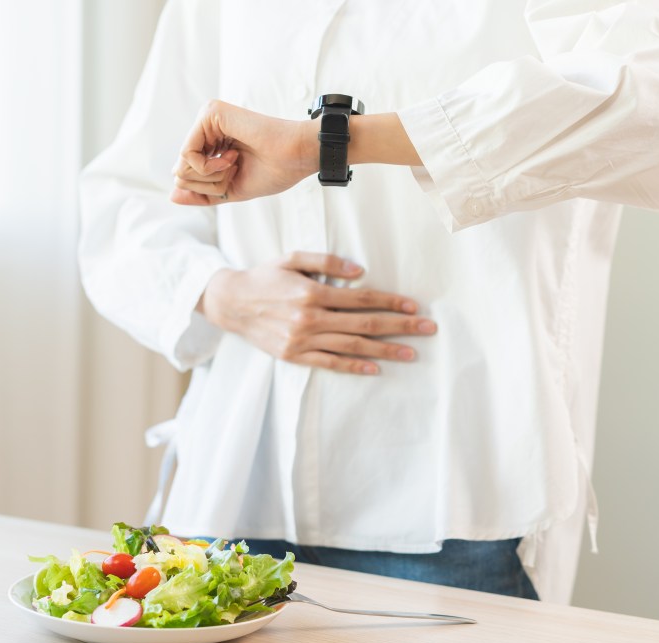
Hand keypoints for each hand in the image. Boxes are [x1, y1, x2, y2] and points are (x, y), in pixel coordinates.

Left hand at [171, 100, 317, 205]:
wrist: (294, 158)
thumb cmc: (272, 172)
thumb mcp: (228, 190)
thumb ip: (201, 194)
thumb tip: (172, 196)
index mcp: (212, 143)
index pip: (186, 176)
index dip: (209, 188)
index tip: (235, 176)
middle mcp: (206, 128)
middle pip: (180, 172)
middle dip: (208, 183)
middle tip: (235, 169)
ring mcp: (207, 118)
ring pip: (181, 165)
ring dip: (210, 176)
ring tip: (235, 162)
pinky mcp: (210, 113)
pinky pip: (187, 154)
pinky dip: (208, 166)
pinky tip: (231, 157)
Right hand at [198, 252, 436, 374]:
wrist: (231, 303)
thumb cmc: (264, 277)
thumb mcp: (292, 258)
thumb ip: (326, 261)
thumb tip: (360, 271)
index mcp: (312, 292)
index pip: (362, 299)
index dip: (391, 302)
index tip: (414, 306)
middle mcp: (310, 318)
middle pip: (364, 324)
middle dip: (400, 327)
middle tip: (427, 329)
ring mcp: (302, 340)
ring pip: (352, 346)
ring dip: (385, 350)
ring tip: (411, 354)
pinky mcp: (294, 356)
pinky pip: (329, 363)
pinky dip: (354, 366)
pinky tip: (375, 367)